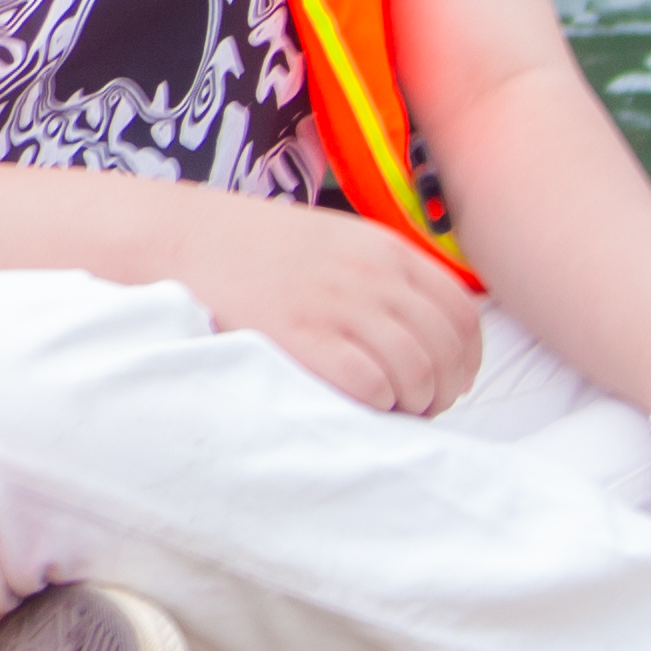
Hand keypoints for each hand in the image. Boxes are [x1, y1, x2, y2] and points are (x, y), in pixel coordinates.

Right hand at [156, 191, 485, 417]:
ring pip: (416, 371)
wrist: (184, 239)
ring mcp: (338, 306)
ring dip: (415, 402)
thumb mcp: (334, 240)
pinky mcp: (303, 338)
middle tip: (424, 406)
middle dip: (446, 388)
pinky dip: (378, 403)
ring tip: (394, 411)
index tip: (451, 380)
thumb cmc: (255, 248)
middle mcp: (371, 276)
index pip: (461, 313)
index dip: (466, 357)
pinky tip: (362, 403)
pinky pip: (371, 385)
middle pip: (445, 348)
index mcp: (384, 249)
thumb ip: (381, 273)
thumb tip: (421, 324)